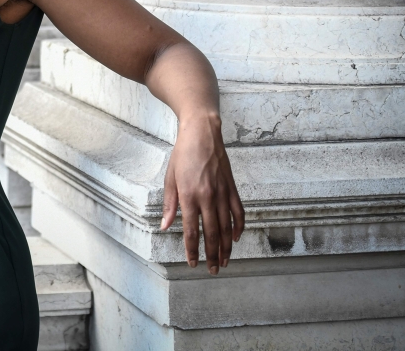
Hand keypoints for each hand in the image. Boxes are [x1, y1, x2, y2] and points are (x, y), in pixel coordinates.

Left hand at [159, 112, 244, 274]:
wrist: (203, 134)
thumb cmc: (183, 155)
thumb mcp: (170, 179)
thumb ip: (170, 205)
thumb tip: (166, 227)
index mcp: (190, 196)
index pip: (192, 231)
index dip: (192, 250)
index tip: (192, 263)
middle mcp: (208, 197)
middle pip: (212, 234)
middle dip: (211, 255)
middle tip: (212, 270)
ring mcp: (223, 193)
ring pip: (227, 227)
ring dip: (225, 247)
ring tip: (224, 261)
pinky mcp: (232, 188)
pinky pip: (238, 212)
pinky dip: (238, 227)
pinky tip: (235, 238)